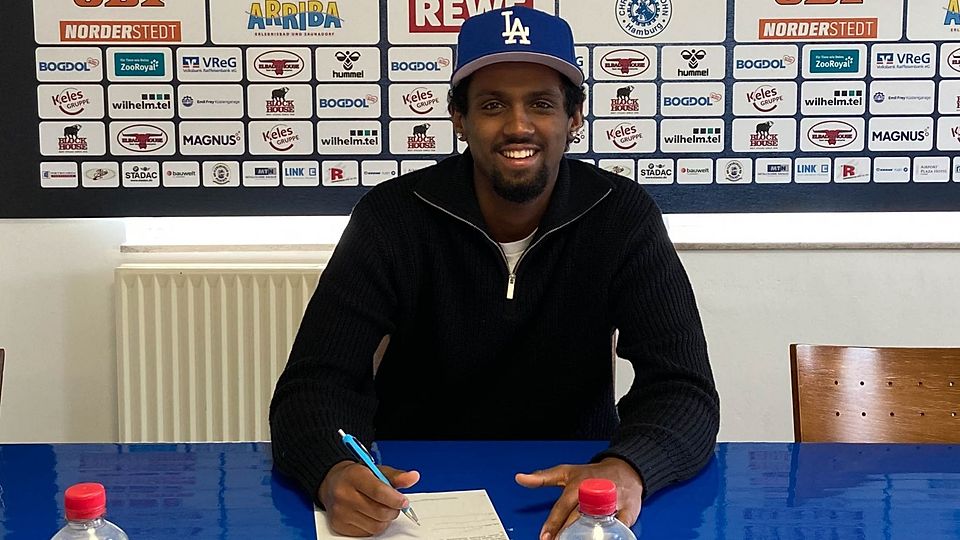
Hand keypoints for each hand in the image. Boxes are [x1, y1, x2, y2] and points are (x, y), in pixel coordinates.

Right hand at [318, 460, 420, 536]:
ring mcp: (340, 512)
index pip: (379, 492)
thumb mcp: (376, 471)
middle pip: (379, 512)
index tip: (404, 501)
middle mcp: (344, 494)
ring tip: (382, 509)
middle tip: (394, 505)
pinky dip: (374, 526)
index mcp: (355, 476)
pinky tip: (371, 515)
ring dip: (385, 520)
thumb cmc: (356, 477)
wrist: (332, 483)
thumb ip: (397, 476)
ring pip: (376, 526)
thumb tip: (413, 477)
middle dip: (393, 510)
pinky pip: (367, 533)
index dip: (395, 499)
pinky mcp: (339, 525)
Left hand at [515, 457, 642, 539]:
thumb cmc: (592, 473)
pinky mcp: (628, 510)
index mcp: (577, 484)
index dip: (553, 524)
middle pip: (578, 519)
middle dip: (567, 534)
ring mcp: (612, 501)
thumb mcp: (566, 471)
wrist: (625, 469)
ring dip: (587, 535)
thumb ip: (543, 477)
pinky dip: (612, 534)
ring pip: (598, 523)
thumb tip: (520, 478)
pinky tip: (603, 538)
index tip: (544, 537)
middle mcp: (594, 492)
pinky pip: (620, 525)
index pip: (562, 508)